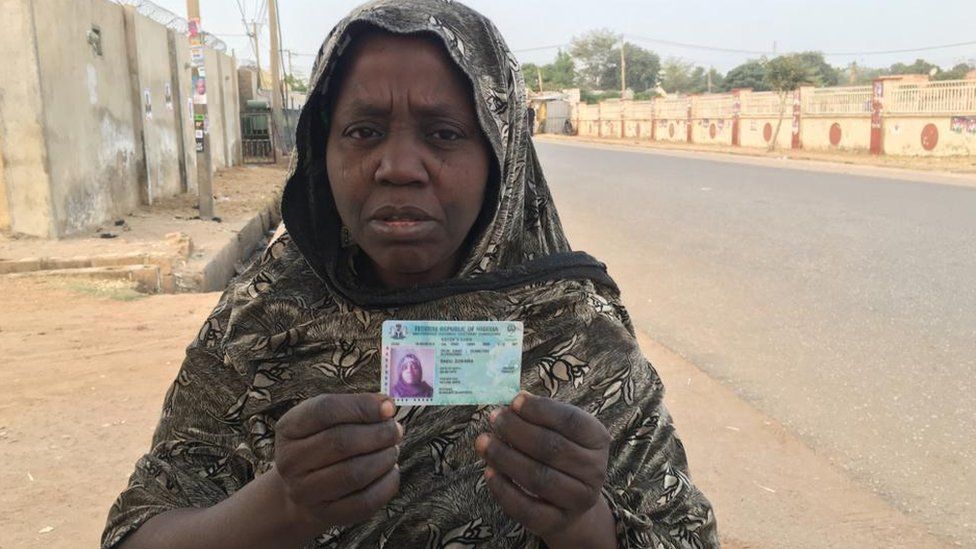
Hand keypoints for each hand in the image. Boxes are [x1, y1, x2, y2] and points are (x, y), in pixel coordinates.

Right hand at [273, 394, 402, 534]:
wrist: (303, 490)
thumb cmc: (322, 443)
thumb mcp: (326, 420)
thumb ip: (354, 407)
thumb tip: (387, 406)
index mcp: (289, 429)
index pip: (325, 410)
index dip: (361, 406)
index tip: (389, 406)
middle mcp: (290, 461)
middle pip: (341, 442)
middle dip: (379, 433)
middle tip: (395, 430)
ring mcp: (305, 492)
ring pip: (355, 473)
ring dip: (384, 458)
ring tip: (392, 450)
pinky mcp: (326, 514)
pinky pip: (365, 501)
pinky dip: (386, 483)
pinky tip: (390, 471)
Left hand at [475, 391, 614, 546]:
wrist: (571, 502)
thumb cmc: (561, 455)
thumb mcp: (560, 430)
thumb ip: (541, 415)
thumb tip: (516, 401)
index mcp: (598, 439)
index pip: (571, 421)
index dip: (540, 410)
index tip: (514, 401)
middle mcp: (595, 470)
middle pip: (552, 448)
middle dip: (517, 430)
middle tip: (494, 419)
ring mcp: (579, 499)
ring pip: (538, 478)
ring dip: (505, 457)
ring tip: (483, 442)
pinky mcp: (558, 522)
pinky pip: (527, 508)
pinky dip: (504, 490)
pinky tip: (489, 472)